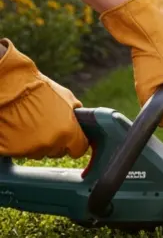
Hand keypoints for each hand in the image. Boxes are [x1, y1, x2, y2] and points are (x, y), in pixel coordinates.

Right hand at [0, 40, 88, 159]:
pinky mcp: (11, 150)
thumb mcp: (66, 97)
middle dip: (55, 142)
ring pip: (39, 152)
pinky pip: (20, 152)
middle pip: (58, 152)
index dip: (75, 143)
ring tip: (30, 125)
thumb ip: (75, 114)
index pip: (79, 149)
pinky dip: (19, 143)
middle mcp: (50, 143)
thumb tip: (79, 121)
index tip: (71, 138)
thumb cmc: (37, 88)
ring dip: (37, 143)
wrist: (8, 85)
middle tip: (46, 127)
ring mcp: (29, 148)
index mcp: (68, 132)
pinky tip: (18, 129)